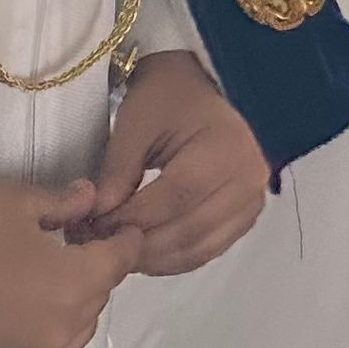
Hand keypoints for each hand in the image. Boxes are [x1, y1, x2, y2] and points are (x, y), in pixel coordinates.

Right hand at [0, 178, 139, 347]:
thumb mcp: (17, 201)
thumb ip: (64, 203)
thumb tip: (92, 199)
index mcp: (74, 286)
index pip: (119, 263)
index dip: (125, 242)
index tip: (124, 230)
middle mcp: (64, 334)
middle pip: (98, 299)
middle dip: (93, 271)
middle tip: (73, 247)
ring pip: (75, 333)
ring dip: (72, 307)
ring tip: (45, 279)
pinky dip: (47, 336)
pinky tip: (23, 312)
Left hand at [81, 51, 269, 277]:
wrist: (197, 88)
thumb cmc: (165, 97)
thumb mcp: (136, 122)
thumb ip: (119, 169)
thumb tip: (98, 214)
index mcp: (223, 147)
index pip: (175, 196)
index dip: (134, 216)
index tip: (96, 226)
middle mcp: (248, 180)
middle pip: (190, 228)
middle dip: (141, 243)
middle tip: (102, 246)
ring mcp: (252, 202)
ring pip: (200, 247)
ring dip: (157, 259)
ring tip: (119, 254)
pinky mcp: (246, 217)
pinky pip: (210, 248)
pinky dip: (176, 258)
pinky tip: (146, 256)